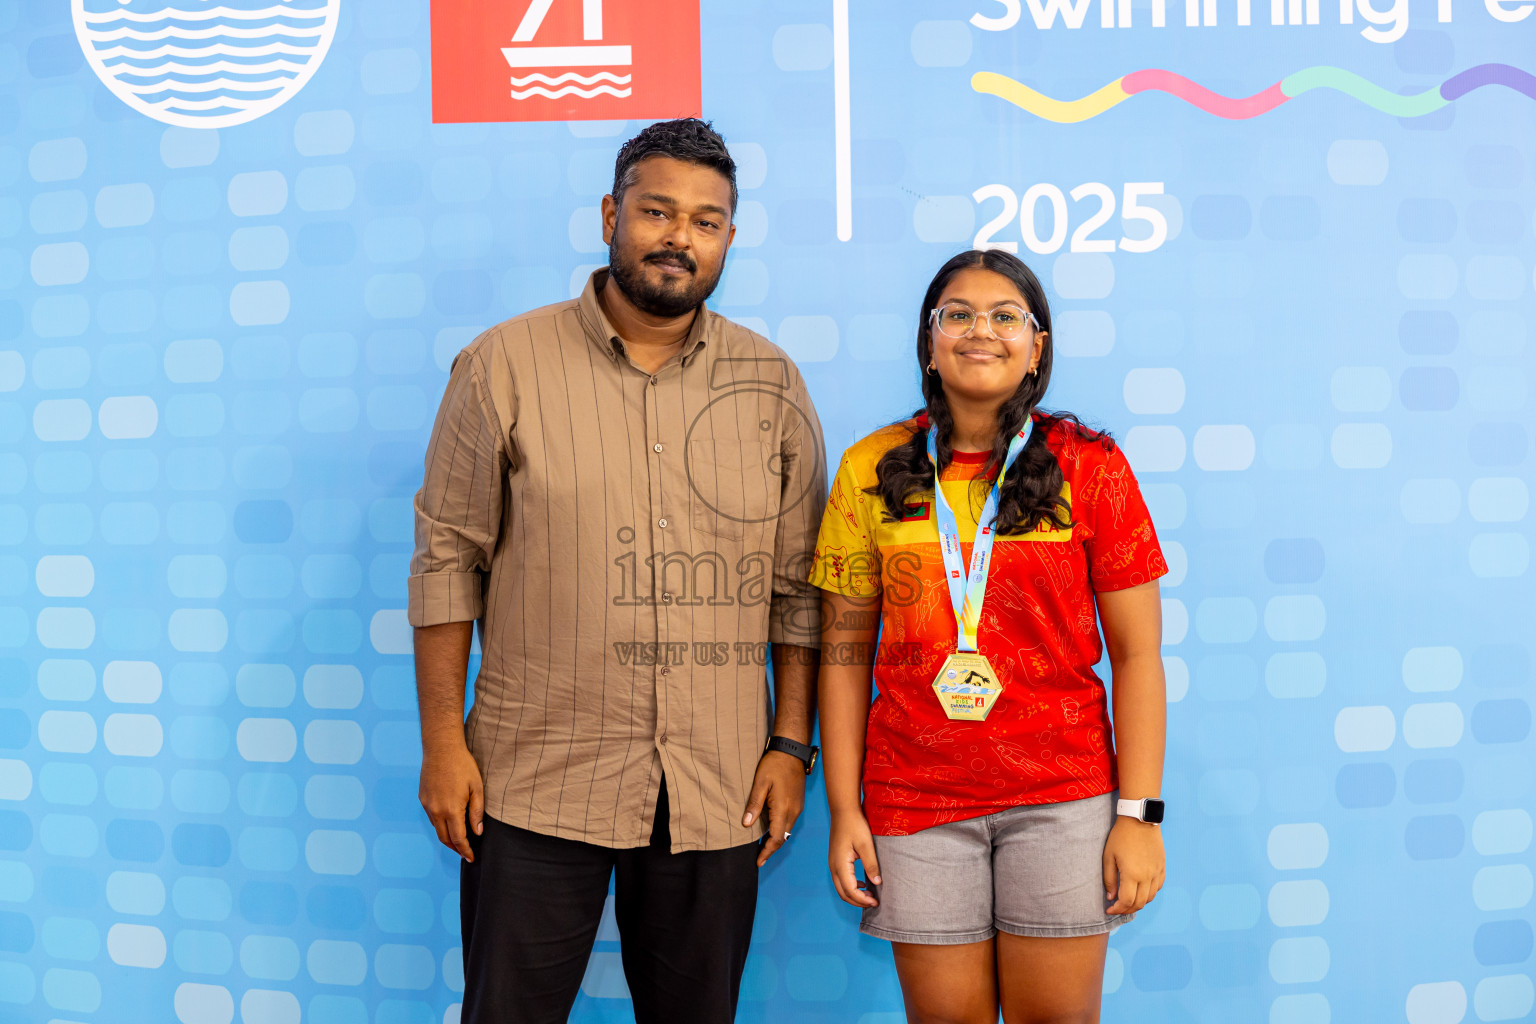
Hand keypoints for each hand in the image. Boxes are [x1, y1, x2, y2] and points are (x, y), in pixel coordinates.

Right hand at [419, 739, 483, 861]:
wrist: (441, 748)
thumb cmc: (462, 765)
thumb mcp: (476, 787)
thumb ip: (477, 812)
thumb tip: (477, 833)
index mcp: (452, 809)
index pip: (458, 839)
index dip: (465, 851)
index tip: (471, 858)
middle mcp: (436, 811)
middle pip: (445, 839)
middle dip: (456, 849)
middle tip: (465, 853)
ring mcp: (427, 805)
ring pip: (437, 829)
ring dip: (447, 838)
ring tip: (458, 841)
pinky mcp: (423, 798)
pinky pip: (431, 818)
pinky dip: (440, 825)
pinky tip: (449, 822)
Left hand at [742, 751, 805, 866]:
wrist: (792, 751)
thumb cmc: (774, 765)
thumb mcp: (760, 783)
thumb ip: (754, 804)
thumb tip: (746, 824)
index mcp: (783, 809)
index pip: (776, 838)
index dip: (767, 851)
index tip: (758, 861)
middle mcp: (793, 811)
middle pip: (783, 838)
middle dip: (771, 849)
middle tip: (759, 857)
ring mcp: (798, 807)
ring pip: (787, 831)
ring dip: (776, 839)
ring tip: (763, 846)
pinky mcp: (798, 803)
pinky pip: (790, 822)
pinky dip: (781, 830)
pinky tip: (772, 829)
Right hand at [828, 808, 880, 907]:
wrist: (843, 811)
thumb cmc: (855, 825)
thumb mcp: (866, 845)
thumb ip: (871, 865)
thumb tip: (877, 883)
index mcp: (840, 865)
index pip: (850, 890)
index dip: (863, 900)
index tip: (876, 902)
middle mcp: (833, 867)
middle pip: (843, 893)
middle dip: (858, 901)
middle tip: (874, 902)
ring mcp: (833, 864)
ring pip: (841, 888)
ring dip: (854, 895)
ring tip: (869, 895)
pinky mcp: (835, 860)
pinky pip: (841, 880)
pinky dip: (851, 887)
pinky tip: (863, 884)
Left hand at [1103, 816, 1164, 914]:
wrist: (1140, 820)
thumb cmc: (1121, 836)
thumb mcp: (1109, 856)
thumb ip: (1110, 879)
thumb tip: (1111, 897)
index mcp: (1132, 874)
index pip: (1127, 901)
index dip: (1117, 909)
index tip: (1109, 909)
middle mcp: (1147, 876)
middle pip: (1140, 903)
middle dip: (1127, 909)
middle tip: (1117, 908)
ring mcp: (1157, 872)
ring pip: (1150, 897)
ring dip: (1139, 903)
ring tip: (1128, 901)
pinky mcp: (1162, 866)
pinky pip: (1158, 886)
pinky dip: (1150, 893)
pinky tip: (1141, 890)